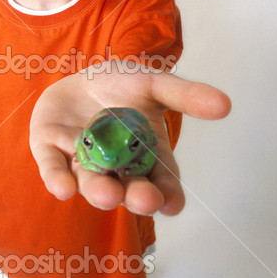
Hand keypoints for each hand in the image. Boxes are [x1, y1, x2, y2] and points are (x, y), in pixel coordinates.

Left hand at [29, 62, 230, 216]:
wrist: (80, 74)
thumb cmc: (122, 86)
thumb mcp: (154, 84)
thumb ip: (184, 96)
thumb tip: (225, 104)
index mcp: (145, 156)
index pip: (161, 182)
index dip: (167, 195)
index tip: (173, 203)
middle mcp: (115, 167)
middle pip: (127, 188)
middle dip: (136, 196)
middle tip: (144, 200)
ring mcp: (82, 161)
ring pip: (91, 182)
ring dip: (99, 191)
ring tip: (108, 195)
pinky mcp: (51, 152)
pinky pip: (54, 169)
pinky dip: (57, 179)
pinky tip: (63, 188)